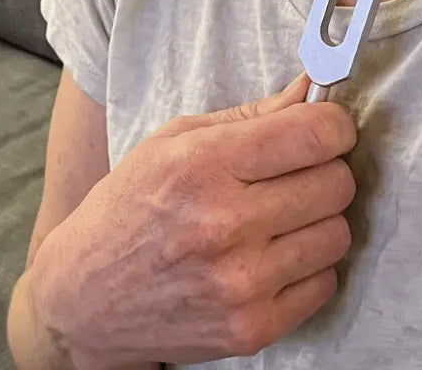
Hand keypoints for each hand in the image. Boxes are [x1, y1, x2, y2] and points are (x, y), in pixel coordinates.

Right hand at [29, 72, 356, 367]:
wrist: (84, 297)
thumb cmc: (129, 208)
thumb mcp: (173, 141)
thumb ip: (250, 115)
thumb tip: (311, 90)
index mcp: (203, 164)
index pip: (313, 134)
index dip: (332, 124)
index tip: (327, 127)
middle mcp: (225, 223)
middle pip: (336, 182)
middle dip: (325, 168)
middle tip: (296, 171)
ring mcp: (241, 283)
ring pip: (337, 234)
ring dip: (318, 220)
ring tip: (279, 216)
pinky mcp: (252, 329)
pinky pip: (324, 284)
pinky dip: (308, 267)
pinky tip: (271, 255)